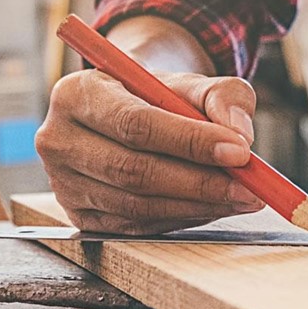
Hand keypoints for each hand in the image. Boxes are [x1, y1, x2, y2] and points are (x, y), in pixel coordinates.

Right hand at [35, 70, 263, 233]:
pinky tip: (209, 207)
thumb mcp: (192, 81)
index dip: (189, 142)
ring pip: (136, 205)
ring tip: (239, 198)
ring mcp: (62, 184)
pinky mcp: (78, 216)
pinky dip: (179, 219)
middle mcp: (58, 139)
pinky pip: (135, 226)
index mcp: (77, 93)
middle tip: (249, 188)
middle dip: (199, 183)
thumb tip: (240, 135)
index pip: (135, 124)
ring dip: (196, 206)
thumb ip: (223, 97)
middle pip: (132, 171)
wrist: (124, 110)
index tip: (239, 152)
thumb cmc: (156, 94)